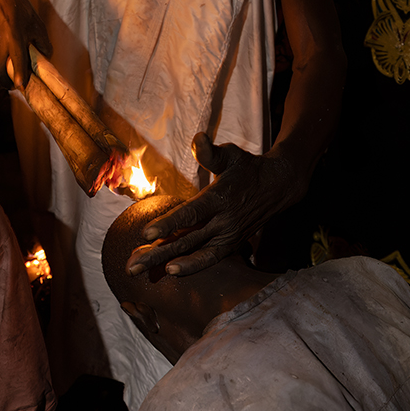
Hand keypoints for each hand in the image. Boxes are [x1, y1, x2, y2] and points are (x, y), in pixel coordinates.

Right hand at [0, 0, 50, 88]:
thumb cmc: (19, 7)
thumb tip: (47, 57)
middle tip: (12, 84)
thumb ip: (43, 42)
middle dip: (5, 82)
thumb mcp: (36, 22)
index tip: (20, 87)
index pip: (17, 61)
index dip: (19, 76)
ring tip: (5, 69)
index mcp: (14, 36)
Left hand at [126, 133, 308, 276]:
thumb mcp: (232, 155)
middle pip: (187, 240)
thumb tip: (198, 139)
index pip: (191, 214)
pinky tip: (169, 271)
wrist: (278, 187)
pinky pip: (208, 259)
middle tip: (131, 266)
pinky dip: (190, 266)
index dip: (168, 224)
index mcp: (221, 199)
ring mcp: (228, 236)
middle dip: (157, 253)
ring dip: (164, 262)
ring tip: (138, 271)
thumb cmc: (247, 168)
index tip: (146, 233)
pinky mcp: (231, 244)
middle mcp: (224, 222)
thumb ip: (211, 152)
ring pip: (193, 254)